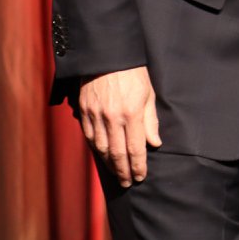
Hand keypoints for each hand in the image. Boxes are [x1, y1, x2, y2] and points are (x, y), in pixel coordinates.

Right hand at [75, 66, 161, 186]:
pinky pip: (89, 137)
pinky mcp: (84, 112)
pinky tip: (102, 156)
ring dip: (108, 164)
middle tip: (128, 182)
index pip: (134, 148)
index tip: (140, 176)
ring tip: (117, 173)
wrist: (108, 56)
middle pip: (116, 153)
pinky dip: (96, 150)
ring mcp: (95, 116)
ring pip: (101, 148)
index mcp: (131, 114)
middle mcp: (112, 118)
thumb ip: (150, 121)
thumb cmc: (134, 74)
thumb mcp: (148, 95)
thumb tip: (154, 144)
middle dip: (123, 171)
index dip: (138, 165)